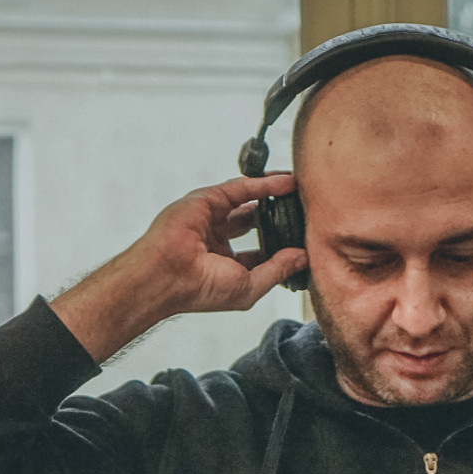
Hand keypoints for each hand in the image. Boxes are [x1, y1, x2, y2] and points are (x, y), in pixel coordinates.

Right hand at [52, 174, 308, 362]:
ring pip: (248, 201)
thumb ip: (277, 269)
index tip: (305, 239)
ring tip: (300, 190)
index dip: (282, 244)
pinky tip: (286, 183)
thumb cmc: (200, 290)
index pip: (259, 250)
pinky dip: (265, 184)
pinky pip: (241, 188)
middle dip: (279, 216)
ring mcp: (211, 219)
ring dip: (274, 195)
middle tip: (304, 210)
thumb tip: (302, 258)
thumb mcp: (250, 286)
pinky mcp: (207, 201)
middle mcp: (218, 239)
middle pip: (254, 221)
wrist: (167, 276)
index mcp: (226, 263)